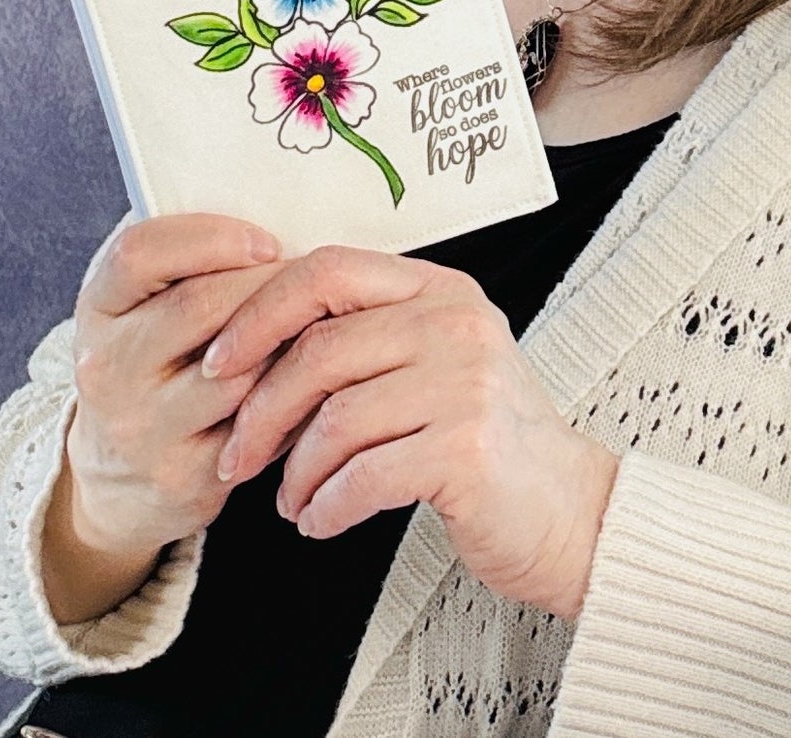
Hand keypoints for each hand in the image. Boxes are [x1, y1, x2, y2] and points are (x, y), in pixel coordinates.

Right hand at [41, 213, 284, 622]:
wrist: (119, 470)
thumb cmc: (152, 357)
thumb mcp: (142, 302)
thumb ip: (181, 252)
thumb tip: (260, 190)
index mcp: (98, 306)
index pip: (138, 253)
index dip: (209, 238)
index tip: (265, 240)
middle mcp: (108, 366)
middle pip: (199, 306)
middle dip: (268, 283)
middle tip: (316, 274)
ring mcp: (143, 426)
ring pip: (236, 371)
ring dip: (288, 339)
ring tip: (322, 318)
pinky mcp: (184, 474)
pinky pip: (256, 425)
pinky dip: (293, 394)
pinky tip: (315, 374)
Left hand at [204, 246, 617, 619]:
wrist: (571, 511)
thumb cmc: (486, 441)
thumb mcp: (434, 361)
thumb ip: (365, 337)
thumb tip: (251, 345)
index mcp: (438, 288)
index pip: (327, 269)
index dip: (259, 311)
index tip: (220, 360)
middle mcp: (455, 322)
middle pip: (320, 347)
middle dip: (261, 407)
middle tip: (237, 453)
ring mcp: (466, 383)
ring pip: (335, 417)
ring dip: (295, 469)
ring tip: (291, 498)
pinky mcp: (467, 449)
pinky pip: (363, 475)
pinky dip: (327, 505)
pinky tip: (321, 520)